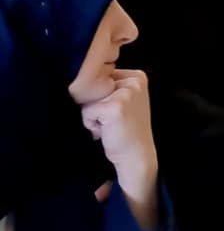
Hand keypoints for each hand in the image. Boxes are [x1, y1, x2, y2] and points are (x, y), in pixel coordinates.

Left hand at [81, 70, 156, 218]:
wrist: (136, 154)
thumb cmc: (126, 128)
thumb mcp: (125, 99)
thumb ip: (110, 86)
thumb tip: (79, 80)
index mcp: (138, 76)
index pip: (101, 76)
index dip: (102, 95)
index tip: (117, 109)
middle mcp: (134, 81)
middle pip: (94, 86)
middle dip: (97, 104)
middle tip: (113, 119)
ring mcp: (125, 94)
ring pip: (88, 98)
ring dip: (93, 114)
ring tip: (109, 125)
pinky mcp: (114, 107)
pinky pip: (86, 111)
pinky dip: (91, 124)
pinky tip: (105, 131)